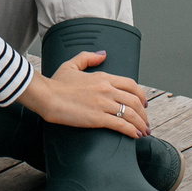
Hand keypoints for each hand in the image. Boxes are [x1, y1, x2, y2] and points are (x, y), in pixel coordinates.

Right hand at [22, 50, 149, 137]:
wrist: (46, 96)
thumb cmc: (55, 83)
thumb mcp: (71, 64)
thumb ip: (88, 57)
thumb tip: (102, 54)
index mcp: (103, 77)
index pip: (131, 85)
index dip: (141, 95)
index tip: (143, 103)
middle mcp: (107, 89)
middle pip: (134, 101)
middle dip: (143, 113)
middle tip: (145, 121)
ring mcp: (103, 104)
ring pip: (131, 113)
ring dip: (140, 123)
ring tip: (143, 131)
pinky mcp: (98, 118)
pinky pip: (121, 125)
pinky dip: (131, 130)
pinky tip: (135, 135)